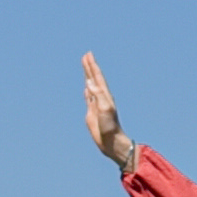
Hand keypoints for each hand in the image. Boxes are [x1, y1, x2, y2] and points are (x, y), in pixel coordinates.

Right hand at [81, 50, 128, 164]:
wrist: (111, 141)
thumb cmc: (110, 126)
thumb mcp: (105, 109)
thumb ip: (98, 96)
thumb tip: (89, 83)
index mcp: (104, 95)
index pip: (97, 77)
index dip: (92, 66)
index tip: (88, 55)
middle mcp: (101, 98)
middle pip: (94, 78)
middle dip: (89, 67)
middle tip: (86, 55)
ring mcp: (96, 105)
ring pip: (91, 86)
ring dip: (88, 76)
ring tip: (85, 67)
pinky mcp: (92, 113)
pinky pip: (88, 98)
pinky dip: (87, 91)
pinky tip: (86, 87)